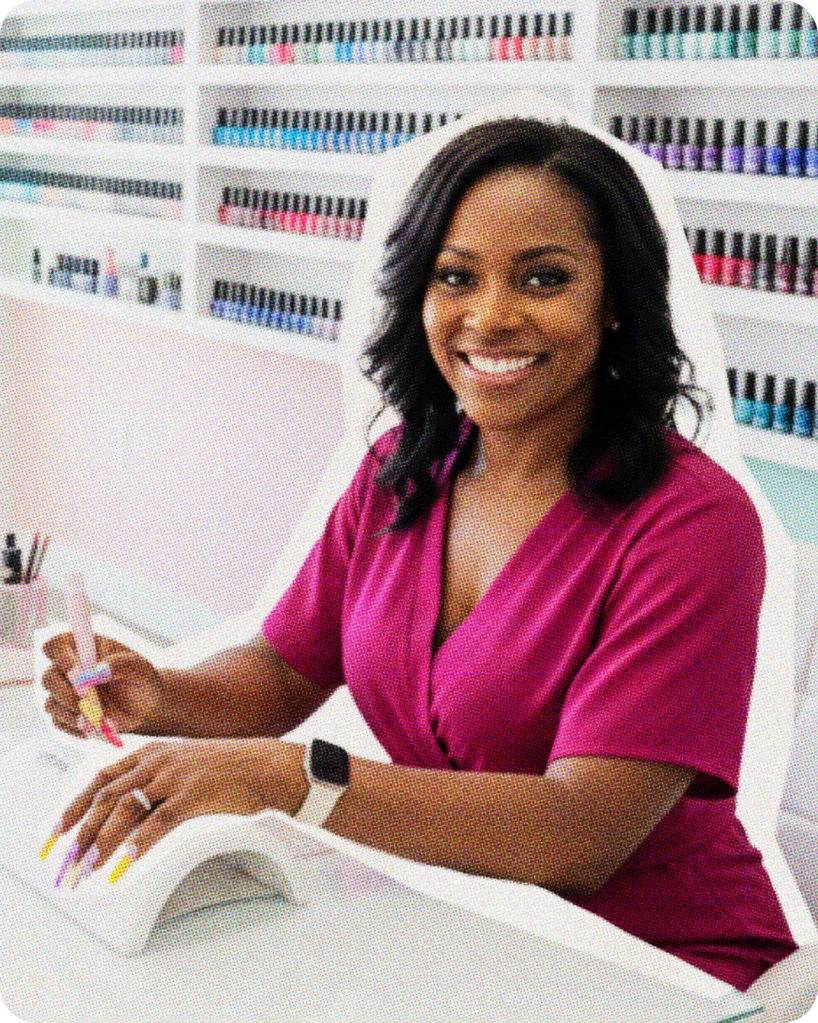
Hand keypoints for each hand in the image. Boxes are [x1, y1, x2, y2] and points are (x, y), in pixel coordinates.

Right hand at [42, 633, 162, 736]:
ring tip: (100, 718)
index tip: (80, 672)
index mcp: (82, 647)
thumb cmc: (141, 679)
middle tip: (89, 700)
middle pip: (48, 678)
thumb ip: (116, 664)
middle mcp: (68, 669)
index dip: (61, 658)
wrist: (146, 707)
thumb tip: (92, 672)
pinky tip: (97, 727)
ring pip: (51, 704)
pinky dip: (77, 727)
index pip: (56, 646)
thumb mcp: (137, 666)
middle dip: (66, 692)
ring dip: (74, 713)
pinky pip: (59, 722)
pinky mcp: (66, 713)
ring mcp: (64, 692)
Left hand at [49, 738, 305, 883]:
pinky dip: (139, 844)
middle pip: (107, 797)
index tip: (60, 831)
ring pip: (126, 810)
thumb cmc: (231, 770)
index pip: (102, 779)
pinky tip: (127, 861)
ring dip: (104, 843)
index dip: (77, 806)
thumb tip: (127, 813)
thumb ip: (156, 782)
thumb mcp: (185, 766)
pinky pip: (159, 821)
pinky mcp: (195, 793)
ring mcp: (177, 775)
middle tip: (69, 859)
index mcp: (154, 752)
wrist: (269, 767)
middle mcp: (160, 760)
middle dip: (83, 831)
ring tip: (91, 868)